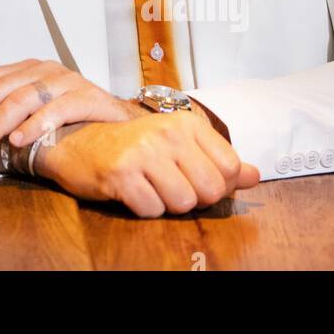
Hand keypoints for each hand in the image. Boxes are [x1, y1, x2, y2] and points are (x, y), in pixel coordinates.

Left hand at [0, 59, 139, 152]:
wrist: (122, 121)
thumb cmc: (75, 113)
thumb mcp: (35, 100)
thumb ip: (6, 88)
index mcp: (27, 69)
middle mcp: (44, 70)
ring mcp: (66, 81)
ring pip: (23, 98)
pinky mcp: (87, 97)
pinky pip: (58, 109)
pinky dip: (36, 125)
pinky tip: (20, 141)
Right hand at [33, 113, 261, 216]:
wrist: (78, 142)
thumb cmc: (134, 146)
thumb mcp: (178, 145)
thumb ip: (219, 160)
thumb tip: (255, 175)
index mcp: (185, 123)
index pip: (230, 167)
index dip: (217, 183)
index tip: (194, 176)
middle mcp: (166, 133)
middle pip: (209, 190)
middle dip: (193, 197)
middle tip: (169, 184)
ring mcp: (142, 153)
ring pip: (183, 203)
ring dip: (167, 204)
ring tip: (150, 186)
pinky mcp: (120, 174)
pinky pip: (152, 210)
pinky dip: (144, 208)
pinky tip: (132, 191)